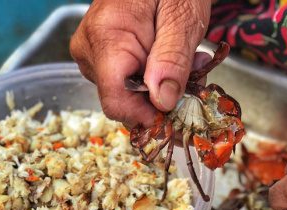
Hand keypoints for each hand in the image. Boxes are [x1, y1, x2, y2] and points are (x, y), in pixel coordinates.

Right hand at [70, 0, 210, 125]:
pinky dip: (158, 76)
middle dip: (165, 96)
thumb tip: (162, 101)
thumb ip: (172, 58)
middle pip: (126, 101)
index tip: (179, 113)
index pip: (116, 101)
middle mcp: (90, 51)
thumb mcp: (182, 16)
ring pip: (131, 95)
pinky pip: (129, 82)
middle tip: (195, 70)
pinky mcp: (104, 57)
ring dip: (165, 86)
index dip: (149, 116)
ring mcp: (93, 55)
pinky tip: (173, 56)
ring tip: (188, 56)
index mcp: (105, 39)